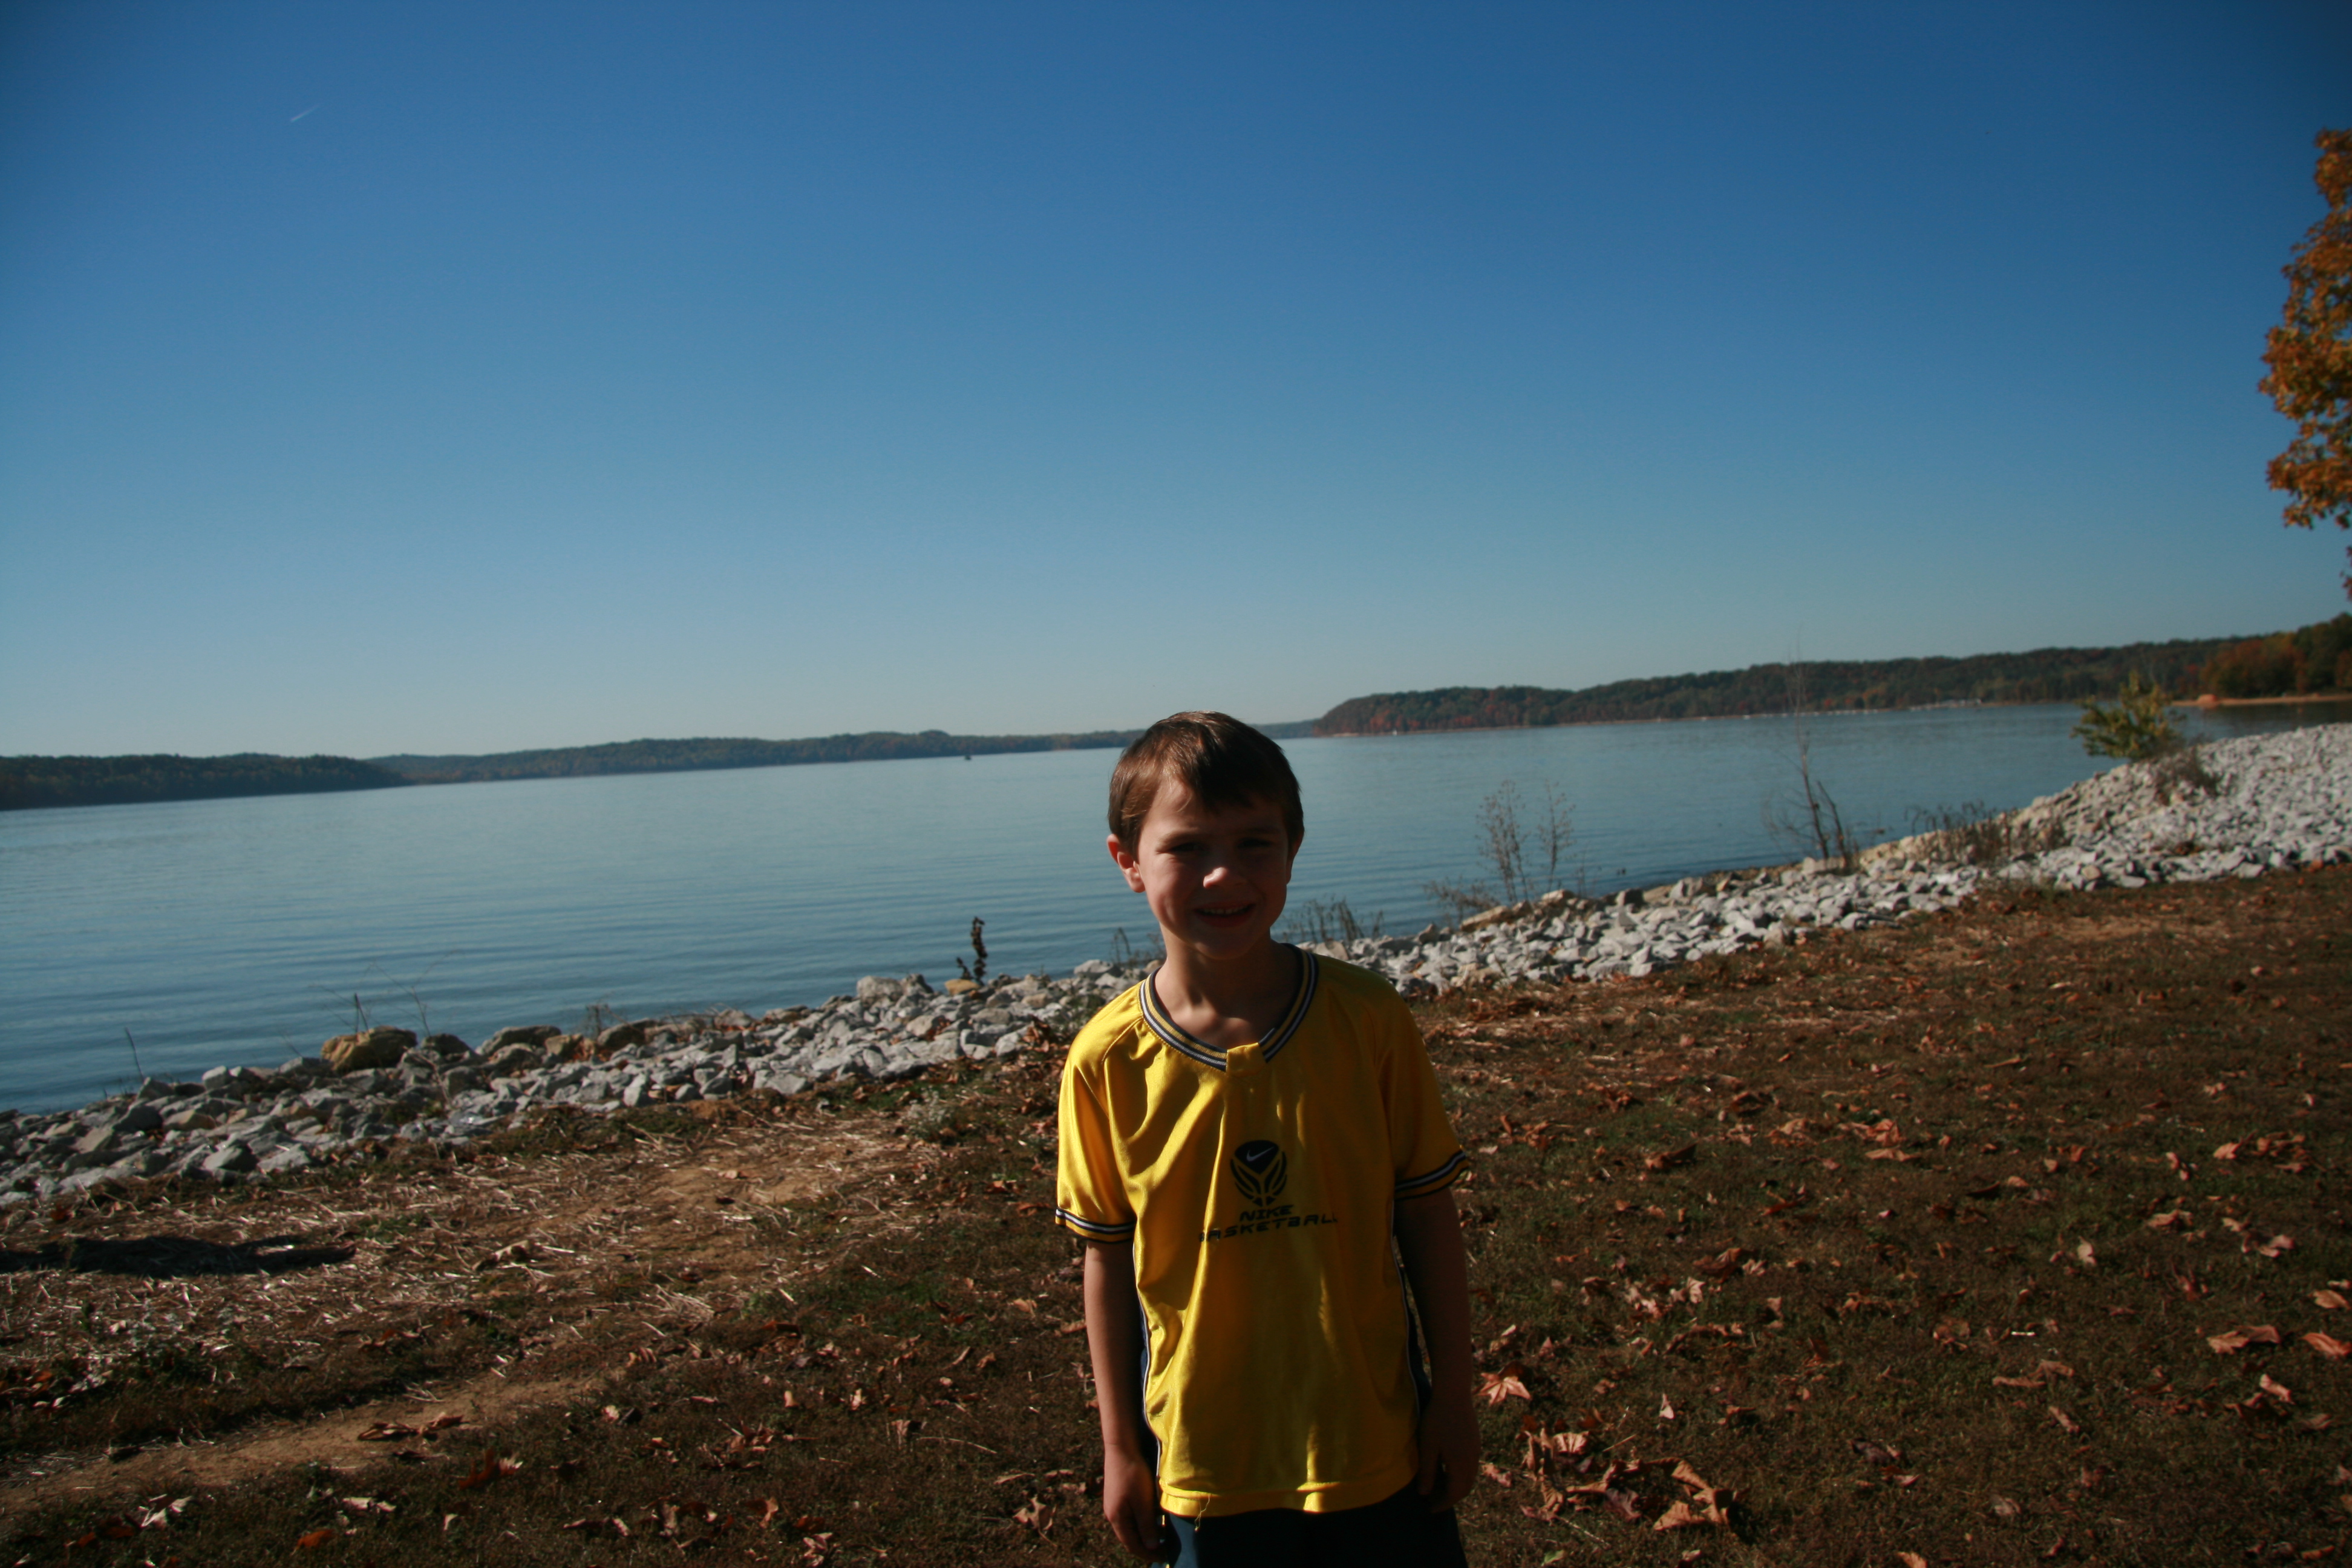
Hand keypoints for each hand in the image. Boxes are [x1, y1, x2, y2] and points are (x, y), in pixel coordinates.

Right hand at [1102, 1444, 1166, 1560]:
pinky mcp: (1119, 1496)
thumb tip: (1151, 1547)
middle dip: (1148, 1545)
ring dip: (1146, 1532)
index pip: (1132, 1545)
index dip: (1148, 1554)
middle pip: (1130, 1537)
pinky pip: (1131, 1515)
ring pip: (1131, 1526)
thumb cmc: (1133, 1474)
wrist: (1121, 1447)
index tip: (1165, 1557)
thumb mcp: (1143, 1502)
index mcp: (1117, 1519)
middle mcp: (1113, 1515)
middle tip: (1166, 1548)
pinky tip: (1154, 1517)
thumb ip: (1147, 1525)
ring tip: (1163, 1534)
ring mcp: (1114, 1505)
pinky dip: (1143, 1521)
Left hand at [1415, 1389, 1479, 1511]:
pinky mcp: (1475, 1442)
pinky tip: (1447, 1468)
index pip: (1454, 1493)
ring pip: (1469, 1477)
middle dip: (1449, 1498)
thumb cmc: (1437, 1419)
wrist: (1454, 1393)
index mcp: (1460, 1464)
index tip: (1430, 1508)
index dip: (1442, 1504)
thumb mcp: (1428, 1447)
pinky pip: (1470, 1466)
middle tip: (1433, 1500)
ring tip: (1438, 1485)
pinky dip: (1460, 1474)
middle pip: (1464, 1488)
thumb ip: (1427, 1471)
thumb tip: (1424, 1493)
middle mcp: (1472, 1460)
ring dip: (1456, 1486)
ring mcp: (1475, 1450)